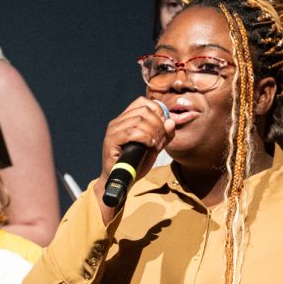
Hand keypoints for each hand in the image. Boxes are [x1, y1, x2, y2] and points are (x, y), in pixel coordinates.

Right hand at [94, 98, 173, 222]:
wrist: (122, 181)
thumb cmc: (135, 164)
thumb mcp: (155, 148)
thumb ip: (164, 135)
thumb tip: (171, 122)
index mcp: (126, 119)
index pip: (143, 102)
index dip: (158, 110)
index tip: (164, 125)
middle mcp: (118, 121)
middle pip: (144, 110)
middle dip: (158, 123)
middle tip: (161, 138)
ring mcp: (113, 130)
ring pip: (139, 120)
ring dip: (153, 131)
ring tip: (155, 143)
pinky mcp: (111, 141)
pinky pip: (132, 132)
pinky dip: (145, 137)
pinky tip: (149, 145)